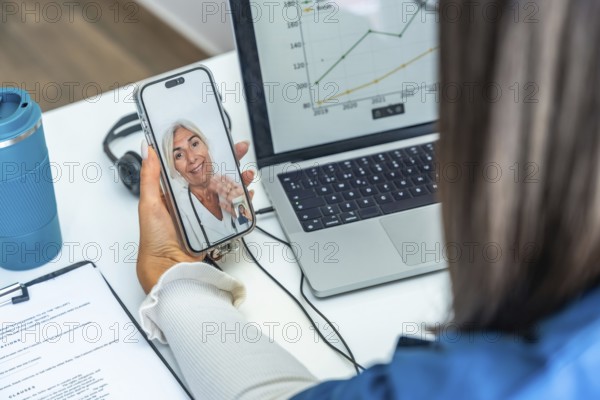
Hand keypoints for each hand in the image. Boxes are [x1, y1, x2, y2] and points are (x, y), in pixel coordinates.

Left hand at [136, 141, 254, 293]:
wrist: (169, 267)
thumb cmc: (155, 239)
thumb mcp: (149, 203)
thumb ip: (150, 177)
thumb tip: (147, 150)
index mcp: (174, 189)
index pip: (191, 164)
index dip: (204, 150)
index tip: (214, 139)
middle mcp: (190, 198)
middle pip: (212, 174)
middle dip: (228, 160)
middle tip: (238, 150)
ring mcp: (204, 210)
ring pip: (224, 189)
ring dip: (238, 178)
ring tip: (245, 173)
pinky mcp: (215, 223)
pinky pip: (231, 209)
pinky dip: (241, 201)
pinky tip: (246, 195)